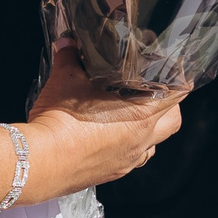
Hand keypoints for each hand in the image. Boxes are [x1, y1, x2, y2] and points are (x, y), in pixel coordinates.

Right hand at [22, 43, 186, 197]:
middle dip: (169, 107)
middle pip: (173, 122)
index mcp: (141, 115)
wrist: (38, 162)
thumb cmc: (60, 121)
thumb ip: (70, 57)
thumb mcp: (65, 80)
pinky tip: (111, 137)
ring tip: (132, 114)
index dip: (179, 79)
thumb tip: (68, 43)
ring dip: (149, 130)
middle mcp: (140, 141)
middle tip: (155, 92)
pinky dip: (128, 147)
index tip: (175, 70)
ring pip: (152, 144)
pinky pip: (131, 159)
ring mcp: (127, 161)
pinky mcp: (110, 174)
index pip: (177, 94)